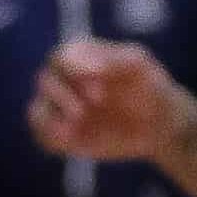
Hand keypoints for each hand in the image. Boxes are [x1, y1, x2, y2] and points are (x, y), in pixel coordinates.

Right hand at [30, 39, 186, 162]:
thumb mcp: (138, 65)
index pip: (62, 56)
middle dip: (66, 92)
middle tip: (99, 99)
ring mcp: (61, 110)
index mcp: (79, 57)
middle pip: (45, 81)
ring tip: (80, 120)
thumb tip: (92, 67)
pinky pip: (44, 138)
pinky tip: (72, 140)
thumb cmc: (148, 86)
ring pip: (38, 111)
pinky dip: (52, 138)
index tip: (101, 78)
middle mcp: (64, 81)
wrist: (159, 123)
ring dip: (52, 118)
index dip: (76, 66)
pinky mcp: (63, 137)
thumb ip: (115, 60)